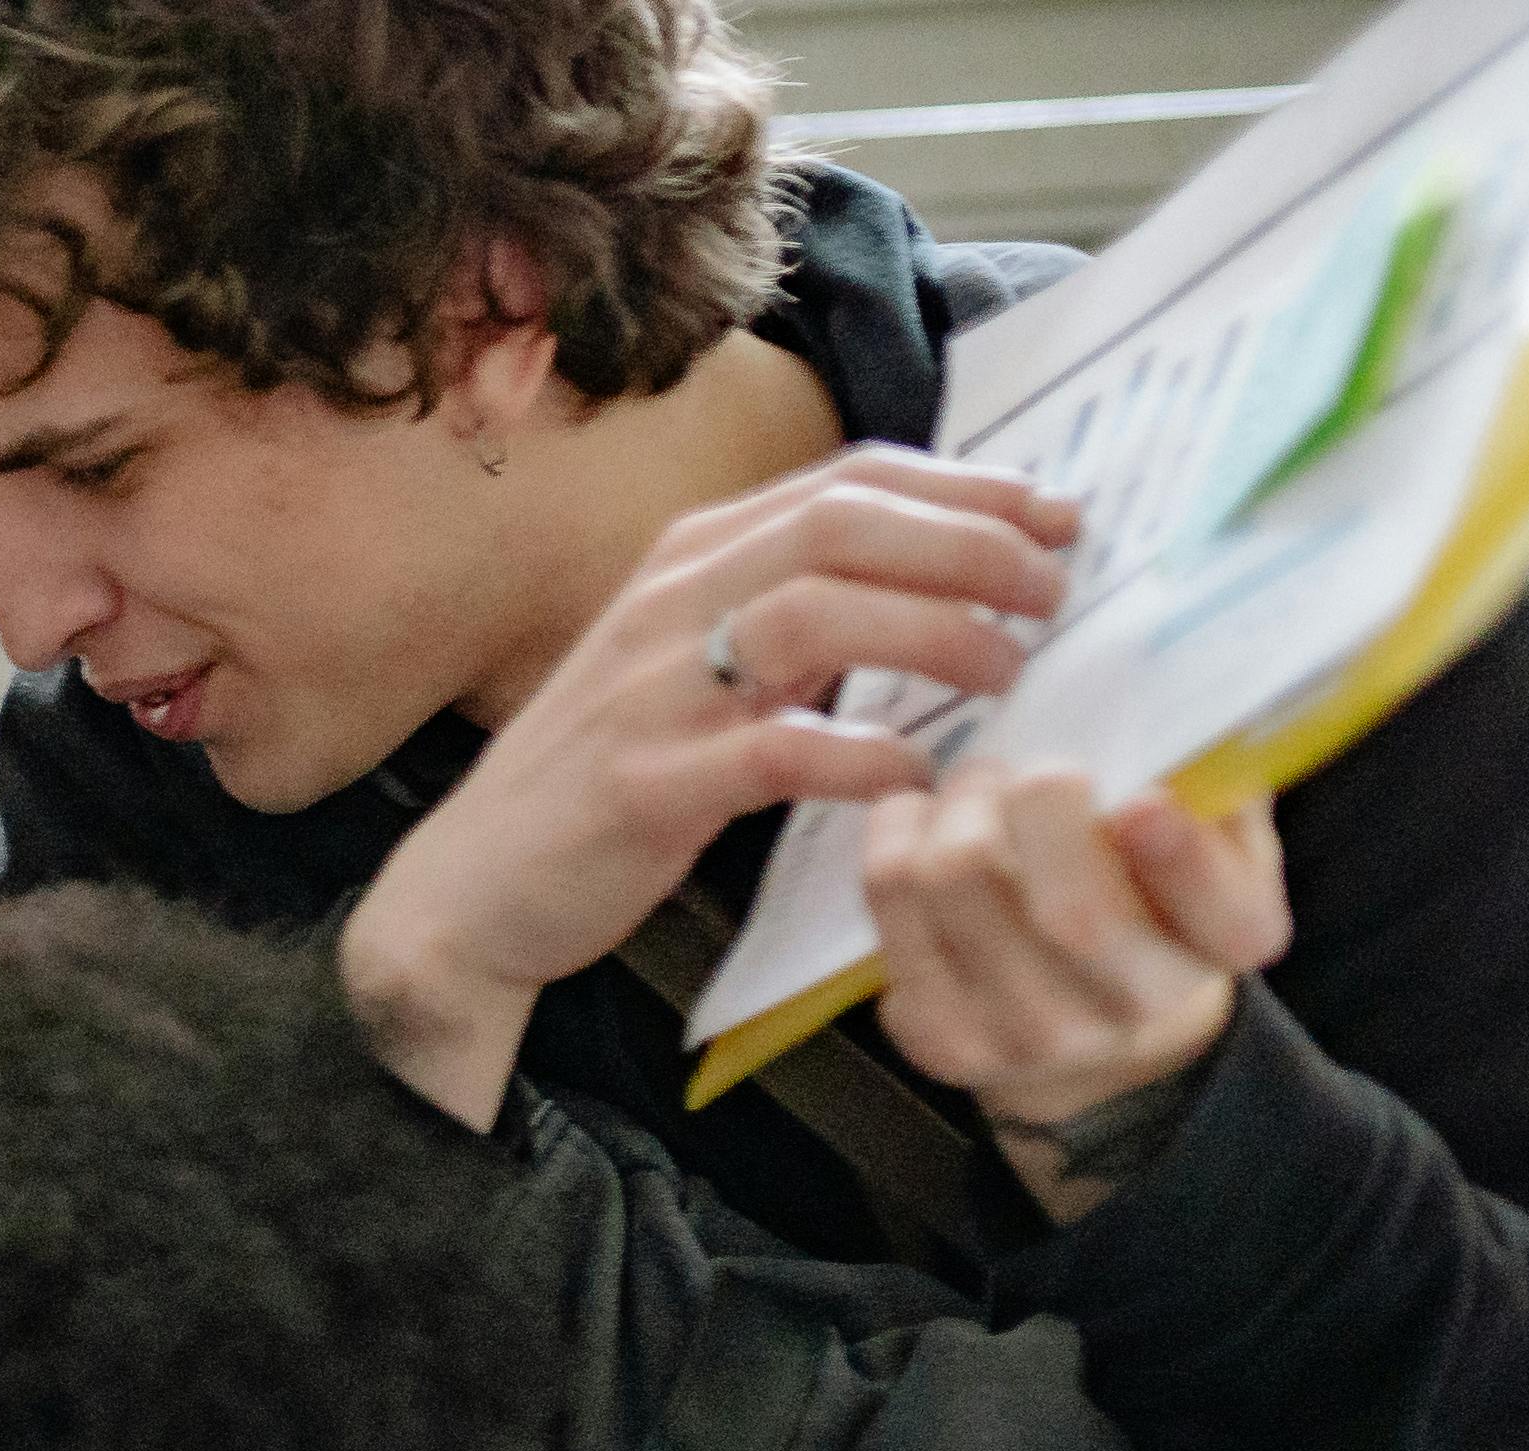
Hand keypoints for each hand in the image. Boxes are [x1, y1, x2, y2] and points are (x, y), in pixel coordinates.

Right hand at [336, 445, 1079, 1125]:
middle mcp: (671, 602)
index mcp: (691, 558)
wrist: (468, 891)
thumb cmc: (600, 781)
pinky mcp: (644, 786)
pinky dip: (862, 757)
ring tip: (1008, 670)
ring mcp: (652, 691)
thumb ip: (790, 618)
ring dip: (933, 633)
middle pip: (844, 525)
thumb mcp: (691, 668)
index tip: (1059, 518)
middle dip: (969, 545)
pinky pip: (776, 751)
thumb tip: (932, 588)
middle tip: (1054, 591)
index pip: (849, 481)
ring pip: (816, 613)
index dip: (968, 489)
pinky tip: (918, 774)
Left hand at [860, 767, 1287, 1212]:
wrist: (1085, 1006)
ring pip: (958, 889)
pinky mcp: (943, 1041)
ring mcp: (1036, 1037)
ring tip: (969, 787)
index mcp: (1234, 938)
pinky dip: (894, 838)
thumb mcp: (1216, 816)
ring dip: (952, 808)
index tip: (1142, 804)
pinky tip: (919, 824)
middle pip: (1072, 914)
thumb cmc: (1152, 878)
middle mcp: (1139, 1007)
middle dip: (1033, 805)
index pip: (1224, 917)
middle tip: (1019, 767)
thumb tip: (1176, 697)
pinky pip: (890, 910)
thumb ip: (1210, 768)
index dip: (1180, 863)